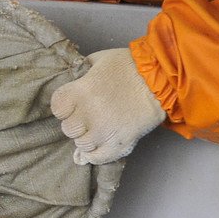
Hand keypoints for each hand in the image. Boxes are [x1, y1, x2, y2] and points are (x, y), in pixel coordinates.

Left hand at [50, 47, 165, 164]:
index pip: (57, 108)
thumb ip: (81, 72)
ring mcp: (105, 131)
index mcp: (81, 91)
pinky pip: (98, 158)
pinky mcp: (121, 143)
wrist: (162, 80)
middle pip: (68, 128)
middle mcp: (89, 114)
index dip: (64, 107)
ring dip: (86, 138)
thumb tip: (72, 82)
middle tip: (87, 116)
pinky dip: (96, 155)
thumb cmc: (130, 65)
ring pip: (81, 144)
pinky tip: (99, 146)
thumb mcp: (99, 60)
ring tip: (96, 129)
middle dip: (76, 122)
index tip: (72, 105)